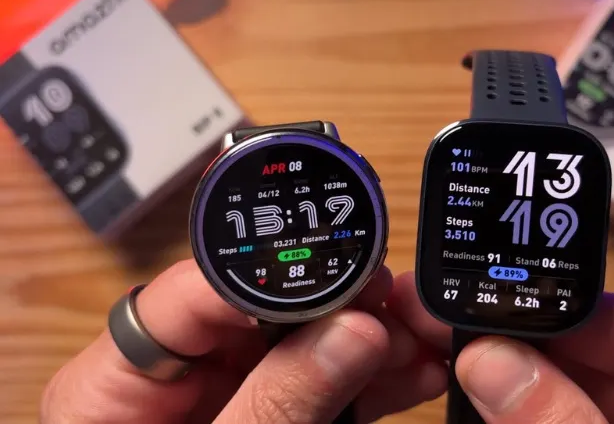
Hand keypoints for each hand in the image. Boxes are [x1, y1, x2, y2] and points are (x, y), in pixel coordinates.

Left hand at [41, 260, 447, 422]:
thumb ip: (276, 403)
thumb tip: (353, 330)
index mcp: (119, 381)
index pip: (191, 294)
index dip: (269, 278)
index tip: (346, 278)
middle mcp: (171, 375)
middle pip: (256, 312)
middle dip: (334, 306)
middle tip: (395, 306)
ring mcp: (222, 394)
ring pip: (299, 345)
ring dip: (364, 343)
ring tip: (420, 340)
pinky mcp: (262, 415)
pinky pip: (316, 385)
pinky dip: (365, 383)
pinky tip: (409, 374)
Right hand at [387, 271, 613, 422]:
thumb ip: (569, 420)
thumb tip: (492, 360)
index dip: (557, 303)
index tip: (491, 294)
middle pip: (583, 358)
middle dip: (510, 344)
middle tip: (443, 326)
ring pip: (553, 397)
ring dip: (497, 385)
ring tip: (438, 360)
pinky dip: (504, 419)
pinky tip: (464, 400)